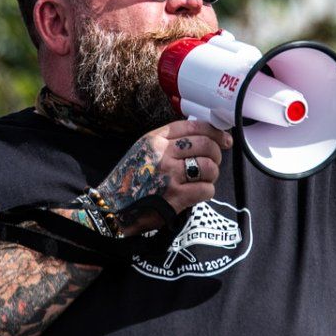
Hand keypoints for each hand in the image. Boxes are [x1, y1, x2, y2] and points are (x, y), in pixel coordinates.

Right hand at [93, 120, 232, 233]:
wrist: (112, 209)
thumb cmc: (129, 181)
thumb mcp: (142, 151)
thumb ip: (166, 142)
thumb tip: (201, 138)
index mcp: (154, 139)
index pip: (193, 126)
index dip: (214, 131)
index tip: (223, 139)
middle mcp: (162, 154)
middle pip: (205, 145)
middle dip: (216, 154)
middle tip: (214, 163)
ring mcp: (169, 175)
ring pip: (208, 167)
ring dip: (212, 174)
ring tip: (204, 179)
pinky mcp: (175, 196)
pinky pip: (205, 189)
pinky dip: (207, 192)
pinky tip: (198, 193)